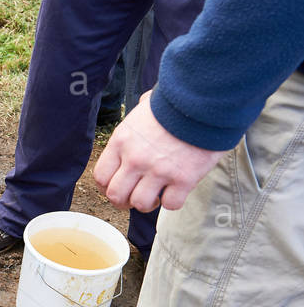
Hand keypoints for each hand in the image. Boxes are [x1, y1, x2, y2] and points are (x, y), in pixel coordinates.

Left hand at [94, 93, 223, 211]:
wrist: (205, 102)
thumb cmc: (176, 103)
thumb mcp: (146, 106)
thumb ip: (140, 116)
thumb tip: (143, 104)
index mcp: (122, 141)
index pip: (100, 176)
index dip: (107, 186)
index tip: (118, 186)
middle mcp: (136, 159)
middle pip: (115, 196)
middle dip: (124, 201)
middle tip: (135, 196)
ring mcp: (159, 170)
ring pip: (140, 204)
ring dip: (148, 203)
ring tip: (157, 194)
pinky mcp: (183, 179)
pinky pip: (171, 204)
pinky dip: (173, 201)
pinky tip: (177, 190)